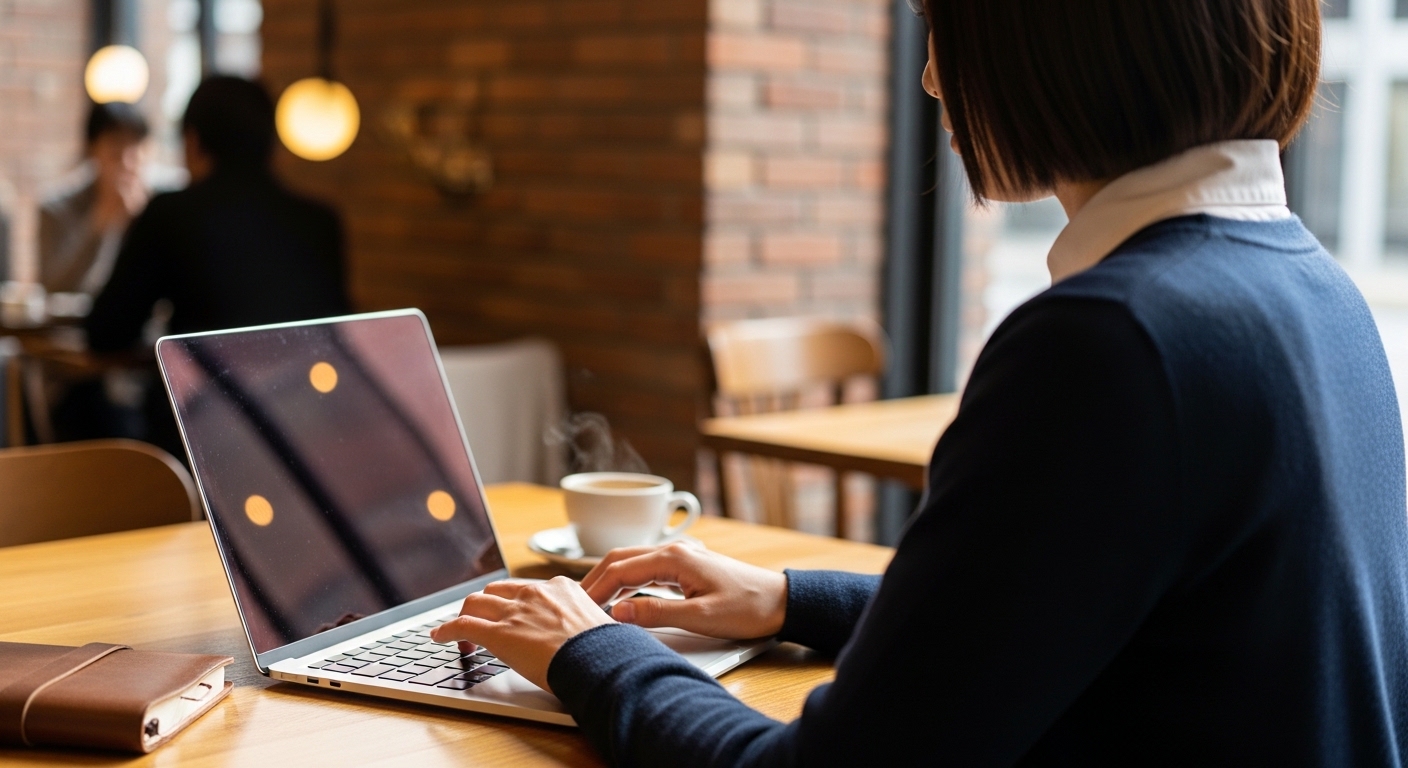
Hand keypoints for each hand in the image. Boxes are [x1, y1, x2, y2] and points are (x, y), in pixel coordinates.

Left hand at [430, 577, 612, 691]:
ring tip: (459, 631)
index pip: (527, 588)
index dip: (514, 602)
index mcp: (561, 588)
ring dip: (465, 615)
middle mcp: (535, 593)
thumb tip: (598, 638)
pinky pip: (463, 626)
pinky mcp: (499, 633)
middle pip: (497, 589)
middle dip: (486, 604)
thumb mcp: (602, 627)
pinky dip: (447, 630)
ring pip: (475, 602)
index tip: (512, 613)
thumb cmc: (606, 651)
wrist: (600, 661)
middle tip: (482, 620)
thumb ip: (589, 625)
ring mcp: (515, 611)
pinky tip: (439, 637)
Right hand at [580, 542, 787, 639]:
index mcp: (674, 558)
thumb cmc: (747, 609)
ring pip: (632, 562)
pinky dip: (627, 581)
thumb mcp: (701, 617)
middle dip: (595, 581)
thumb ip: (657, 614)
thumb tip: (618, 614)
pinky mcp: (686, 566)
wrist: (781, 602)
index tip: (577, 609)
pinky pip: (646, 569)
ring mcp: (680, 556)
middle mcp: (674, 550)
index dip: (594, 589)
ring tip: (591, 604)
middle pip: (620, 559)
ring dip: (609, 580)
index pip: (620, 569)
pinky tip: (621, 599)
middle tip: (575, 605)